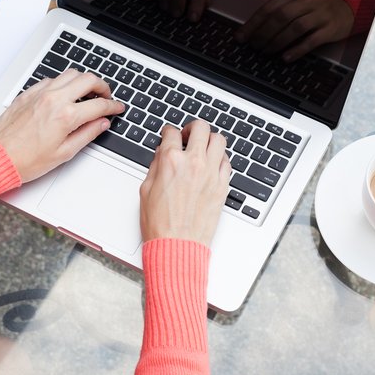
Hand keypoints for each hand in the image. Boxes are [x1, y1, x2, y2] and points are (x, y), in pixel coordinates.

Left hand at [0, 69, 124, 182]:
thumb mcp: (64, 153)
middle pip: (88, 79)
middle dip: (103, 86)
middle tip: (106, 96)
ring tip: (87, 93)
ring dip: (83, 81)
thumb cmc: (26, 160)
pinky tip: (64, 94)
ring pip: (70, 74)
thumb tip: (100, 124)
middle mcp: (54, 100)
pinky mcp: (28, 93)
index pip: (99, 105)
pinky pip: (52, 79)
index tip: (117, 108)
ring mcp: (40, 93)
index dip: (113, 106)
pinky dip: (63, 83)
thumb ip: (87, 134)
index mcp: (65, 116)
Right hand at [139, 120, 231, 245]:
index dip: (169, 132)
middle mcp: (194, 163)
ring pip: (219, 140)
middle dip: (192, 128)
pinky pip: (227, 162)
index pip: (172, 132)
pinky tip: (212, 164)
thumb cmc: (160, 224)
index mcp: (171, 162)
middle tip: (188, 136)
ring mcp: (211, 174)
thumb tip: (162, 154)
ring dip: (210, 140)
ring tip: (203, 147)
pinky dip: (220, 158)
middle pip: (201, 128)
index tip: (169, 135)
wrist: (177, 245)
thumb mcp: (146, 189)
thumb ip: (156, 166)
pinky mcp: (222, 186)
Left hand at [234, 0, 354, 61]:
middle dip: (263, 33)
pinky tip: (285, 57)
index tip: (241, 37)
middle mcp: (308, 0)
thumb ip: (277, 11)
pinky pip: (311, 40)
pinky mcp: (330, 29)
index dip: (253, 24)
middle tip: (254, 46)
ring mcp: (321, 14)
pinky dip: (297, 50)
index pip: (269, 7)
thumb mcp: (297, 1)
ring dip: (277, 41)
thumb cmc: (315, 7)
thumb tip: (252, 30)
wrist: (348, 8)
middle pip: (281, 17)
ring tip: (266, 52)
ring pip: (295, 28)